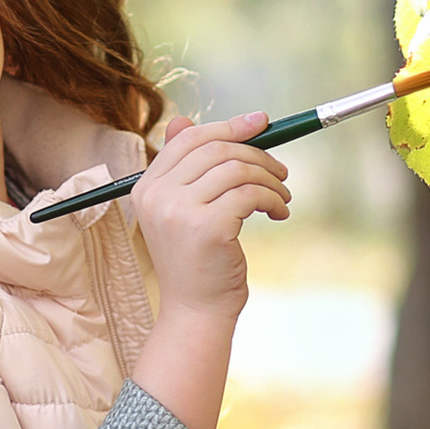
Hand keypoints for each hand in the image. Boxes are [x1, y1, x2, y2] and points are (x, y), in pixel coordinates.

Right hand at [129, 112, 289, 319]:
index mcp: (147, 187)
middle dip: (257, 153)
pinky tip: (279, 213)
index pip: (188, 139)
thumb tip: (183, 118)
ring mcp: (179, 212)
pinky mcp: (207, 228)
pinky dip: (273, 199)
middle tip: (280, 171)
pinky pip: (250, 194)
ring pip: (237, 169)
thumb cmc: (198, 260)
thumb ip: (185, 168)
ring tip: (282, 197)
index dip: (228, 126)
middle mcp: (157, 196)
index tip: (261, 123)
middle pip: (215, 149)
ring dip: (270, 179)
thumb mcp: (184, 211)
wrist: (196, 310)